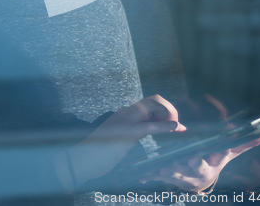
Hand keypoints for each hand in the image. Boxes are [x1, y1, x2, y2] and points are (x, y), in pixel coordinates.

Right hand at [54, 95, 185, 190]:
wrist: (82, 160)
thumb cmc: (100, 151)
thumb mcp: (121, 138)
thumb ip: (133, 131)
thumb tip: (147, 129)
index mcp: (126, 113)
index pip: (150, 101)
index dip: (165, 108)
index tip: (172, 122)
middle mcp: (127, 112)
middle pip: (155, 99)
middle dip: (170, 108)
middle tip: (176, 124)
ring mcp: (126, 120)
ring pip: (153, 107)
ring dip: (169, 114)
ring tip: (177, 126)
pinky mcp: (127, 132)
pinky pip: (150, 125)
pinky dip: (165, 126)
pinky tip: (175, 127)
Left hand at [139, 133, 259, 193]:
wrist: (199, 180)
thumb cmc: (213, 162)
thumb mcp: (228, 154)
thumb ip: (245, 145)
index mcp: (212, 165)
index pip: (215, 160)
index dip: (215, 157)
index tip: (208, 156)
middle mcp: (198, 174)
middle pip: (194, 170)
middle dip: (187, 167)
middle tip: (181, 162)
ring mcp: (183, 178)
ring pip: (175, 176)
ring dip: (168, 173)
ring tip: (160, 170)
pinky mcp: (169, 178)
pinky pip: (159, 177)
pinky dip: (150, 177)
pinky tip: (141, 176)